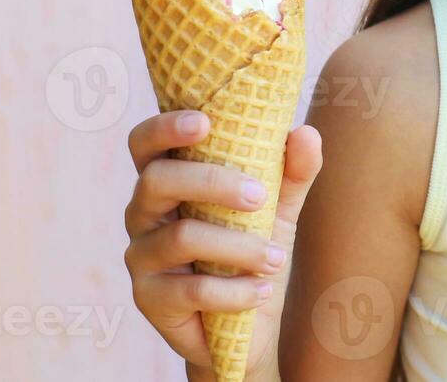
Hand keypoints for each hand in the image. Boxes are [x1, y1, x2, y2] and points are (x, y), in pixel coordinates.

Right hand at [123, 109, 322, 379]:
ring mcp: (141, 256)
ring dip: (238, 247)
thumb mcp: (278, 208)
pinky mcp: (149, 299)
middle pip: (157, 180)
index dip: (165, 127)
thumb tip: (306, 133)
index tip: (205, 122)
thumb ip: (293, 172)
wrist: (246, 323)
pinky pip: (190, 290)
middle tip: (260, 196)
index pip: (145, 143)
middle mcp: (143, 213)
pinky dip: (234, 291)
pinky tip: (262, 291)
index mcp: (169, 179)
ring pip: (181, 237)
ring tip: (277, 259)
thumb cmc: (252, 247)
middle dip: (212, 182)